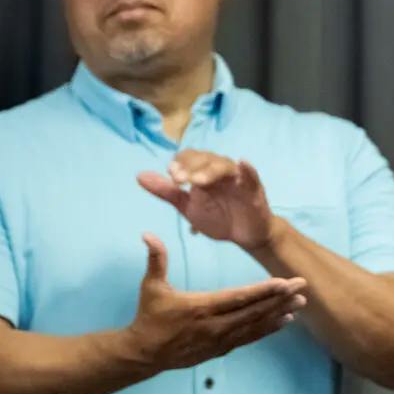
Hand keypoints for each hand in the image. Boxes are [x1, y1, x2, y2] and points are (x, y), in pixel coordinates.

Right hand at [122, 234, 308, 371]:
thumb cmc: (150, 316)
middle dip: (281, 299)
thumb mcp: (151, 287)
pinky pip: (249, 338)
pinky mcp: (221, 349)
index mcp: (201, 307)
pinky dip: (268, 329)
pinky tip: (284, 320)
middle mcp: (215, 325)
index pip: (238, 298)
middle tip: (303, 287)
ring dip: (279, 313)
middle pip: (254, 311)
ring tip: (301, 303)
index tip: (284, 282)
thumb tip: (148, 234)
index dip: (263, 291)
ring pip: (255, 325)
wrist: (144, 354)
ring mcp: (220, 340)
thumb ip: (156, 260)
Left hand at [138, 150, 276, 249]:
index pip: (190, 158)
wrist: (242, 235)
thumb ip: (166, 192)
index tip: (171, 176)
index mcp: (203, 172)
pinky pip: (252, 176)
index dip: (180, 164)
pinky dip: (248, 169)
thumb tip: (139, 176)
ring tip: (198, 181)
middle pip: (206, 159)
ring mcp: (238, 179)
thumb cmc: (217, 217)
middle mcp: (220, 171)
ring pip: (224, 166)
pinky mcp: (255, 190)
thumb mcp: (187, 207)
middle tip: (179, 180)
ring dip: (211, 170)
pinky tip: (243, 163)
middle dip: (191, 167)